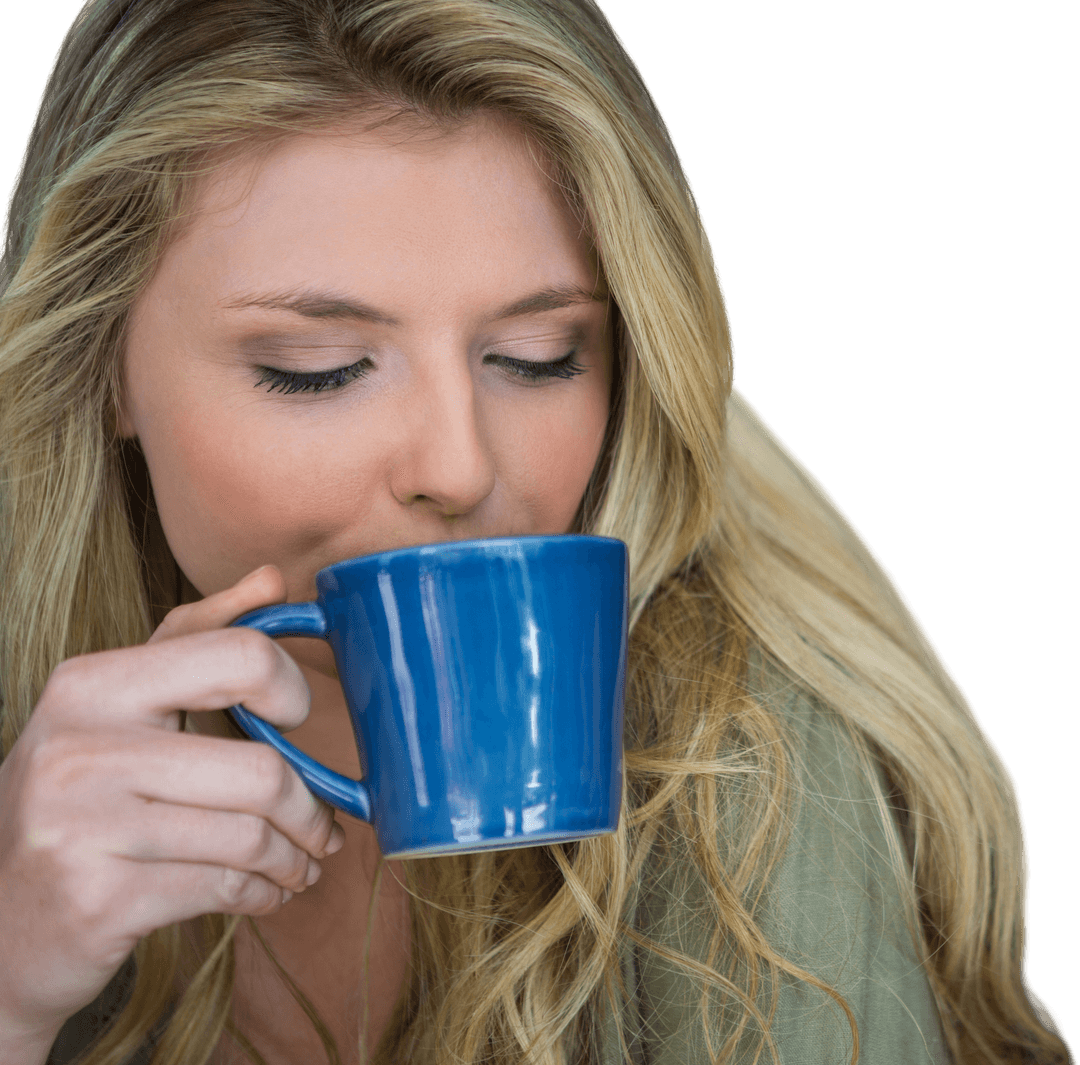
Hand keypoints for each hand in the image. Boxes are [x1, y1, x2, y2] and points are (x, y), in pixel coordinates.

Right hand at [0, 565, 343, 1047]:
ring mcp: (83, 829)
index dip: (291, 688)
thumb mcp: (121, 701)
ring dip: (293, 859)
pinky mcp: (100, 901)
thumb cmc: (82, 795)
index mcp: (92, 685)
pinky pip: (225, 890)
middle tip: (322, 826)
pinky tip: (268, 892)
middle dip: (310, 808)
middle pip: (261, 771)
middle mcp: (81, 750)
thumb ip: (198, 635)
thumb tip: (273, 579)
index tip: (298, 718)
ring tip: (298, 864)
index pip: (238, 657)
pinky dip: (264, 895)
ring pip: (250, 838)